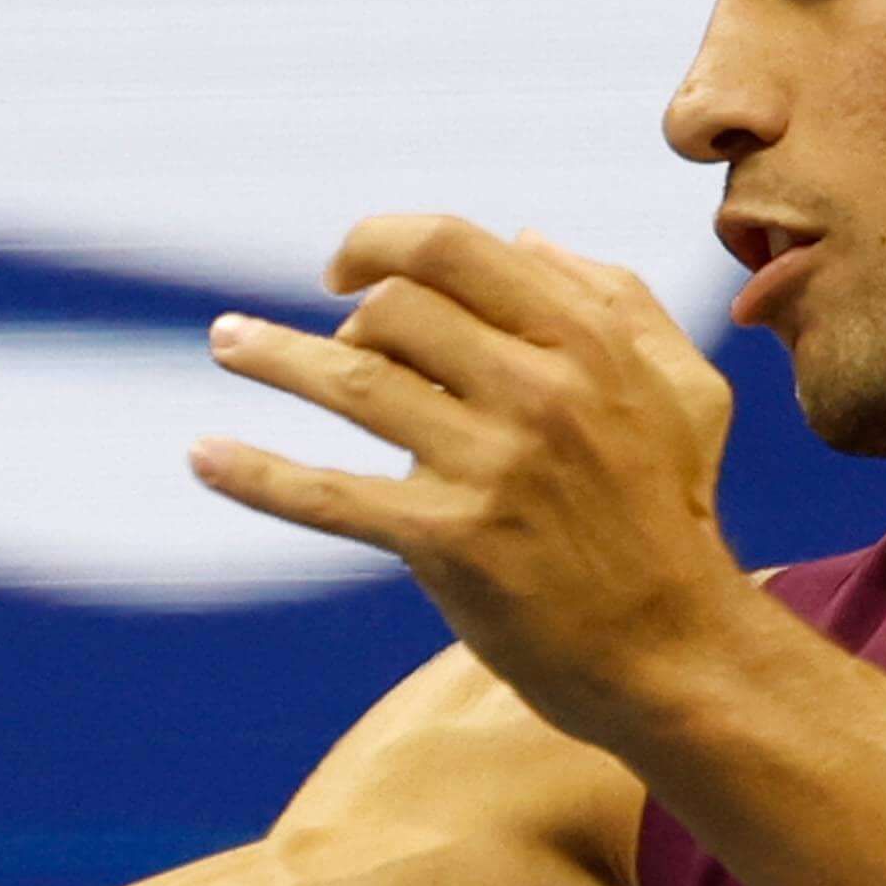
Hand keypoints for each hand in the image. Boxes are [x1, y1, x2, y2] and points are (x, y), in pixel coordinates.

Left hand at [190, 217, 764, 742]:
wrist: (672, 649)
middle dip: (342, 316)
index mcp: (584, 339)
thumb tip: (528, 237)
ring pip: (353, 384)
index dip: (377, 241)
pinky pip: (331, 496)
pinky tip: (203, 454)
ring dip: (272, 356)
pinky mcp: (450, 542)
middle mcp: (537, 390)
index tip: (343, 271)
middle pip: (394, 308)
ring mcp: (491, 466)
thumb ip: (616, 299)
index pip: (452, 247)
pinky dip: (257, 474)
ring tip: (223, 340)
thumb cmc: (672, 513)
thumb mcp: (682, 387)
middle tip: (321, 344)